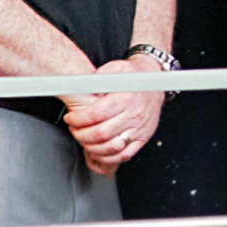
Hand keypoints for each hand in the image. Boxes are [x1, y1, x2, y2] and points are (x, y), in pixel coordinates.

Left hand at [64, 58, 166, 174]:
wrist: (156, 80)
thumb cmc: (134, 75)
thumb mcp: (115, 68)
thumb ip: (96, 78)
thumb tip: (77, 85)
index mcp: (127, 98)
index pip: (96, 115)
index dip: (77, 119)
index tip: (70, 118)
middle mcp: (135, 114)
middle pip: (101, 133)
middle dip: (80, 134)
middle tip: (74, 129)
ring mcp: (140, 128)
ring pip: (111, 147)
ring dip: (90, 147)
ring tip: (84, 139)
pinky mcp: (143, 137)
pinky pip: (124, 155)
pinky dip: (108, 157)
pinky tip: (97, 151)